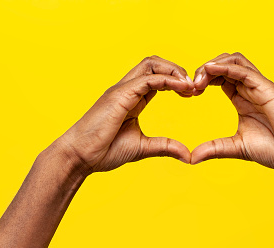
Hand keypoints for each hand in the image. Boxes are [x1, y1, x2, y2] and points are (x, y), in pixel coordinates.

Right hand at [54, 56, 194, 172]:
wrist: (80, 157)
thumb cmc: (104, 151)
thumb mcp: (142, 148)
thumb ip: (165, 147)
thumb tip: (187, 155)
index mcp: (132, 98)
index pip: (157, 77)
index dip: (176, 80)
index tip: (192, 93)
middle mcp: (127, 89)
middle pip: (154, 63)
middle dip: (177, 70)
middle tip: (193, 87)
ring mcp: (122, 89)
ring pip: (151, 64)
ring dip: (174, 70)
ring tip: (189, 85)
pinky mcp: (120, 95)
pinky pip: (147, 79)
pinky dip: (167, 79)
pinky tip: (181, 88)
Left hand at [191, 53, 273, 171]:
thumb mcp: (236, 148)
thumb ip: (214, 149)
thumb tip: (191, 158)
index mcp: (243, 99)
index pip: (220, 77)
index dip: (202, 80)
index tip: (189, 93)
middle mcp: (251, 89)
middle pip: (224, 64)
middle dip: (203, 70)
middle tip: (190, 86)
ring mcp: (260, 87)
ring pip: (234, 60)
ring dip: (213, 64)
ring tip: (198, 79)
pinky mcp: (268, 89)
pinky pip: (245, 71)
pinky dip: (226, 67)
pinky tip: (210, 69)